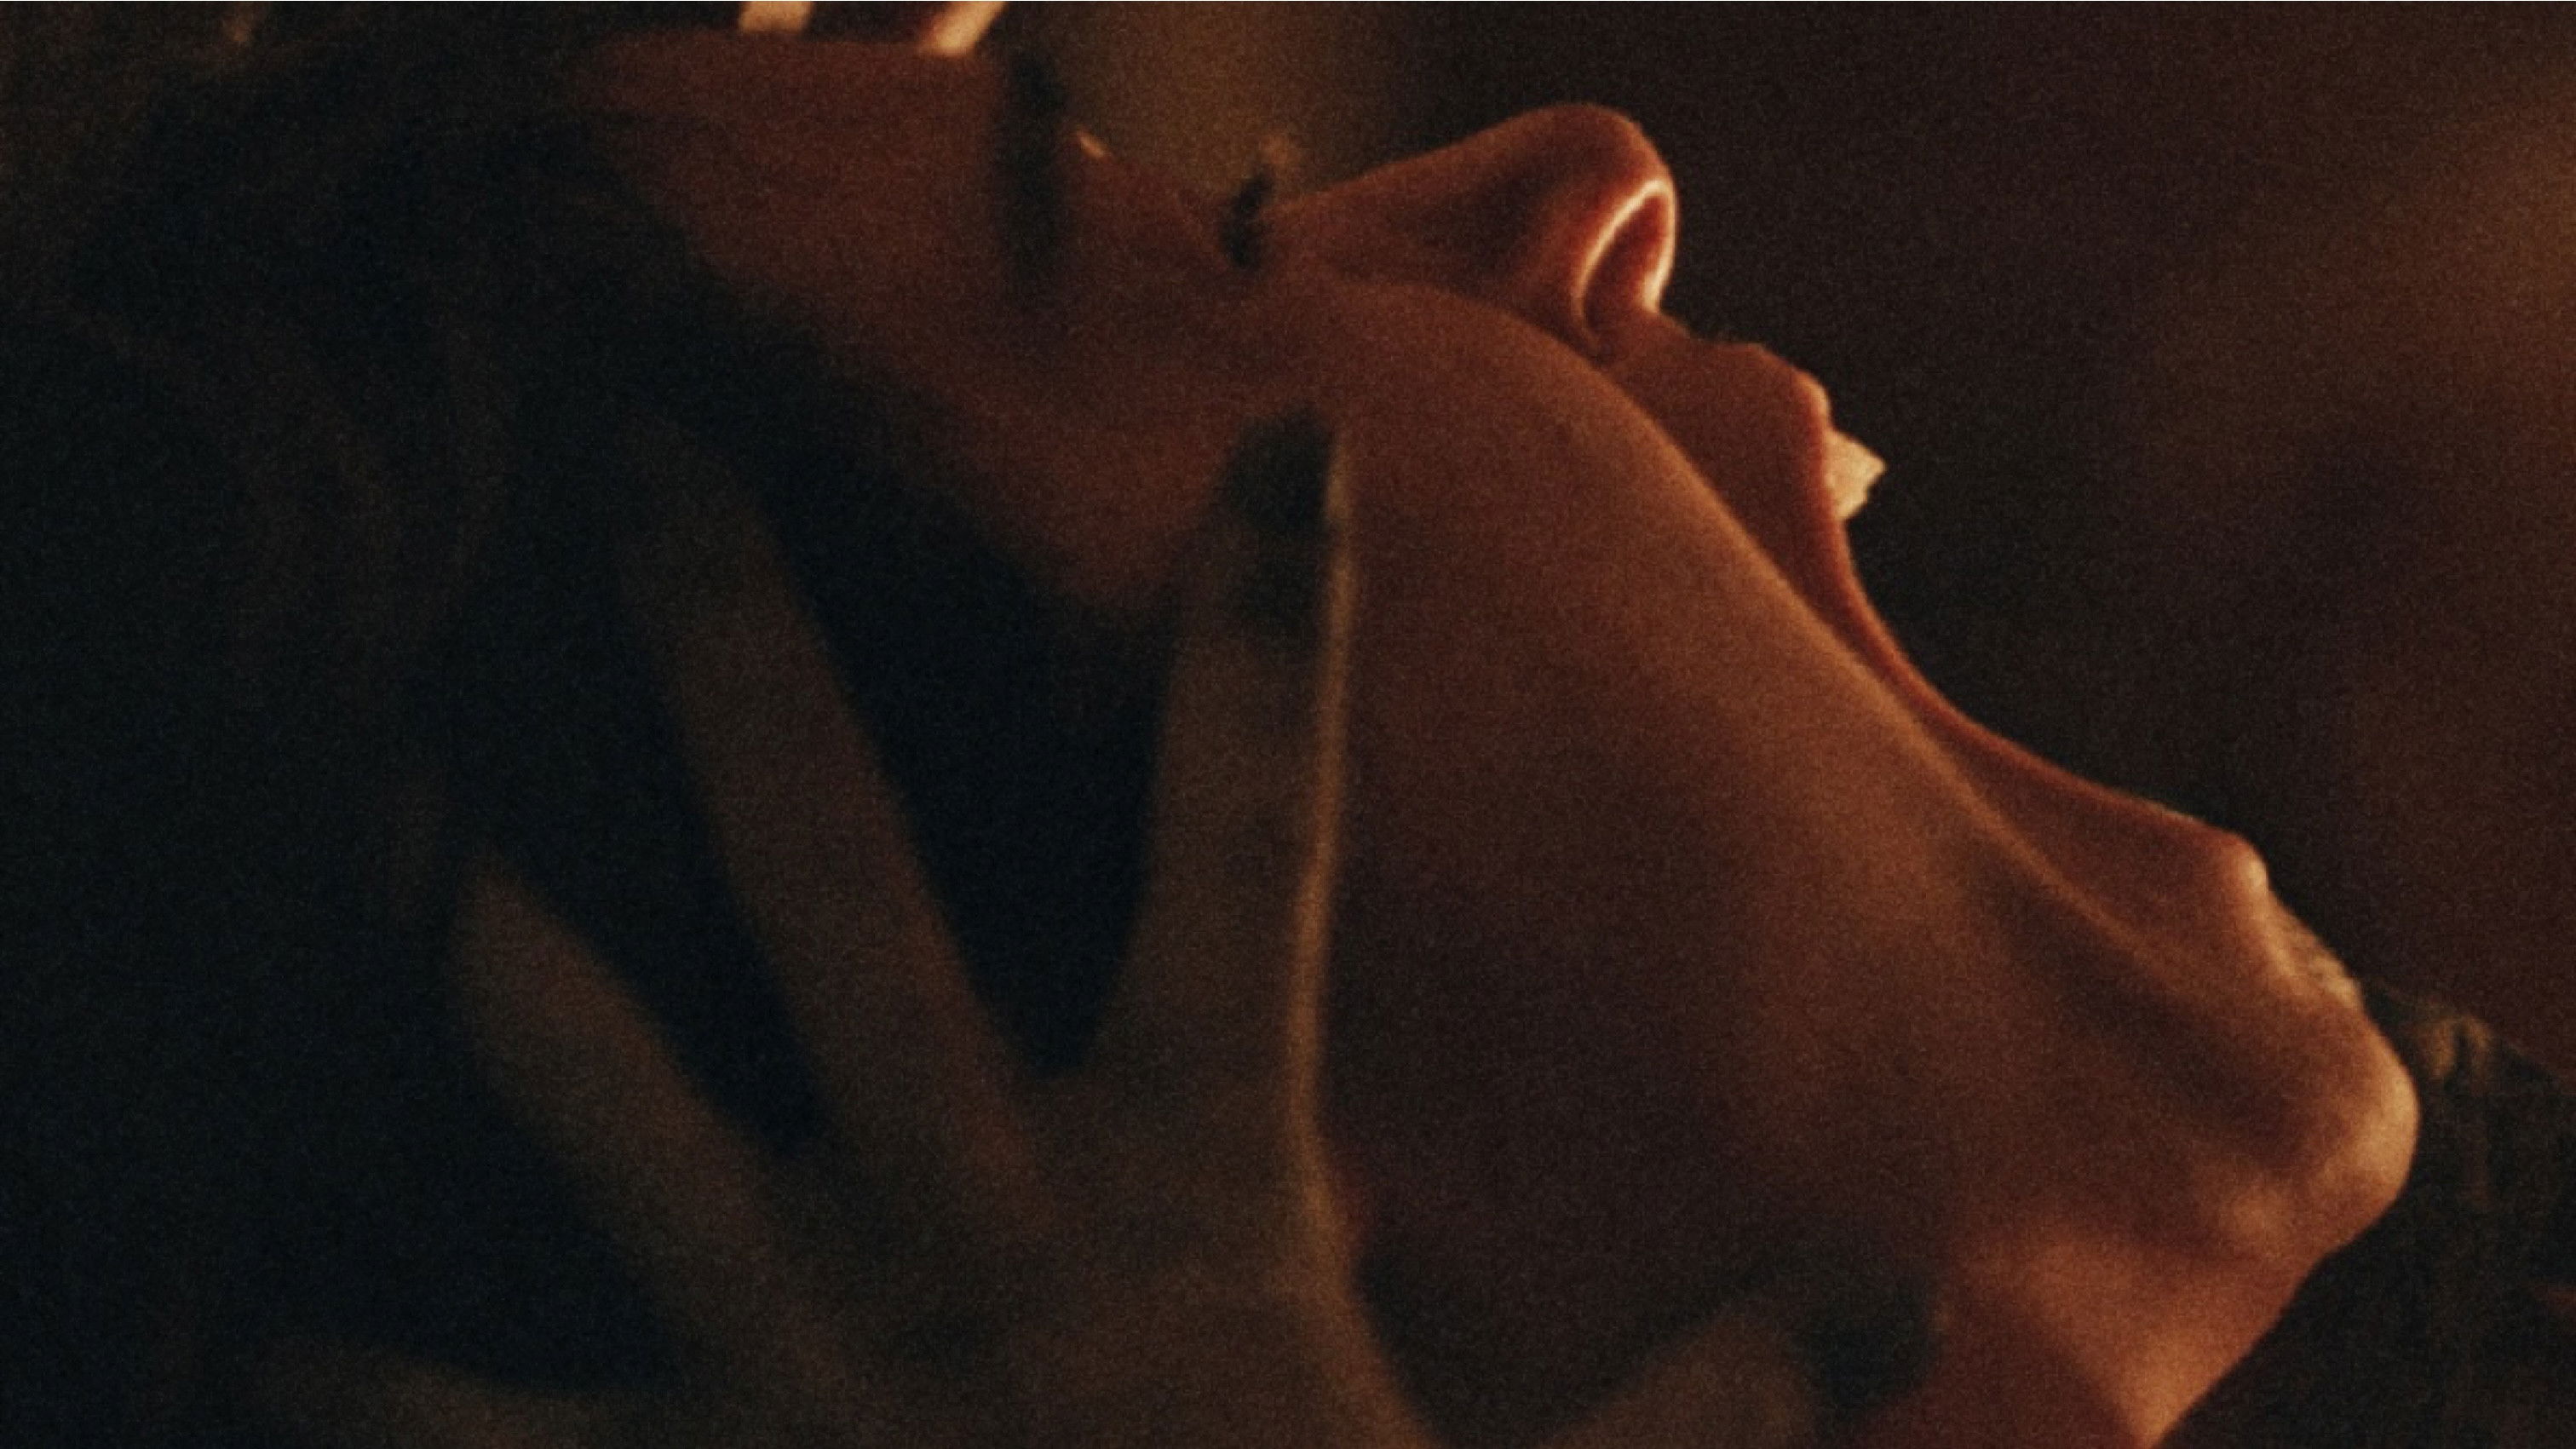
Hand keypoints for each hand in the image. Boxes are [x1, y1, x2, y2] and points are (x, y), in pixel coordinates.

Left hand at [255, 414, 1830, 1447]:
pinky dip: (339, 1356)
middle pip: (831, 868)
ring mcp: (781, 1344)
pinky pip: (451, 1409)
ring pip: (589, 1080)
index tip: (1268, 451)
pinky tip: (233, 1310)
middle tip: (634, 460)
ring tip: (394, 817)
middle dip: (738, 649)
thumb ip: (1715, 1391)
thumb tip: (1920, 1284)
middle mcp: (954, 1216)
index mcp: (1185, 1186)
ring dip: (492, 946)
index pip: (1254, 845)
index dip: (1271, 639)